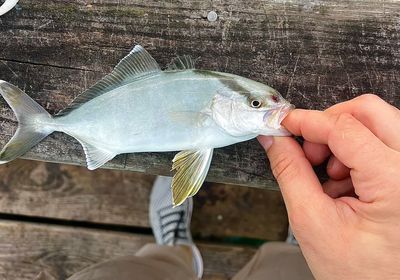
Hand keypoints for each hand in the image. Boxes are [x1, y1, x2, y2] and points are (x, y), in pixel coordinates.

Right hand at [258, 94, 399, 279]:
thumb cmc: (361, 274)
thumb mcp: (312, 222)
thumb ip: (290, 172)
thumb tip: (276, 140)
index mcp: (396, 182)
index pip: (344, 129)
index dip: (306, 121)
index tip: (283, 122)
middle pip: (369, 111)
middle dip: (328, 123)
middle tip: (309, 148)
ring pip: (377, 123)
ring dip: (342, 140)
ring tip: (328, 175)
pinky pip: (383, 142)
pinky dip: (355, 153)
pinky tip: (345, 182)